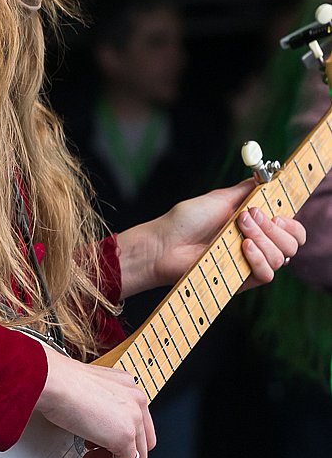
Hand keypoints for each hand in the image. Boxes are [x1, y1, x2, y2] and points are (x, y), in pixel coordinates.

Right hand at [35, 345, 155, 457]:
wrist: (53, 381)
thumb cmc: (59, 382)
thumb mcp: (87, 393)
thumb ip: (99, 409)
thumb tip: (95, 429)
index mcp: (126, 385)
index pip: (134, 422)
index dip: (117, 440)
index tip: (98, 449)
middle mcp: (135, 398)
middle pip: (140, 441)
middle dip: (116, 457)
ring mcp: (134, 416)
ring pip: (135, 456)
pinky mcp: (126, 434)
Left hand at [151, 180, 305, 290]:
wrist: (165, 244)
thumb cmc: (186, 220)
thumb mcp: (219, 198)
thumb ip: (247, 189)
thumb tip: (267, 177)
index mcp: (255, 225)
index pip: (290, 227)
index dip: (291, 221)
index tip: (279, 211)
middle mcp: (257, 244)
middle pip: (293, 243)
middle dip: (277, 227)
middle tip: (252, 216)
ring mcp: (250, 262)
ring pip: (282, 257)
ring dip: (264, 238)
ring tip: (239, 228)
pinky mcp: (242, 280)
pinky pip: (267, 274)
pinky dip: (259, 258)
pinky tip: (243, 247)